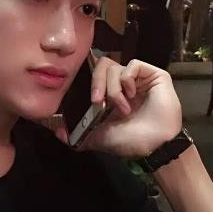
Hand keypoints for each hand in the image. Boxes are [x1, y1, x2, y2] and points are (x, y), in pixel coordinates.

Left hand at [55, 57, 181, 157]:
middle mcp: (123, 83)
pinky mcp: (153, 74)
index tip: (89, 99)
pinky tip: (132, 95)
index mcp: (110, 94)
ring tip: (123, 108)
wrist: (154, 146)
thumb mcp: (98, 138)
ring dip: (113, 89)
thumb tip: (57, 132)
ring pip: (114, 67)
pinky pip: (133, 65)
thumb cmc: (130, 141)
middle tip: (97, 101)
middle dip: (96, 82)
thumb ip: (77, 135)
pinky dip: (127, 80)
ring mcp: (138, 78)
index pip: (94, 74)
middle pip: (101, 65)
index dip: (88, 81)